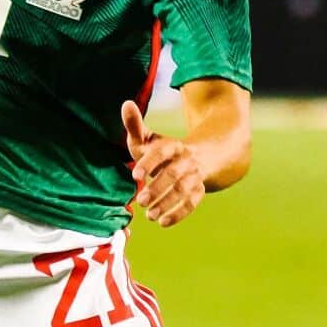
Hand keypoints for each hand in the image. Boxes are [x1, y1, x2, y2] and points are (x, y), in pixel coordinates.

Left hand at [121, 101, 204, 227]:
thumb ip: (135, 125)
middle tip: (140, 200)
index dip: (150, 162)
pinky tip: (163, 222)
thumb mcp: (149, 138)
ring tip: (149, 215)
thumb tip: (126, 104)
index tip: (135, 174)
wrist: (200, 158)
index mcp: (172, 146)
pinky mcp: (199, 190)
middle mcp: (185, 160)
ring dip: (167, 203)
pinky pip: (193, 203)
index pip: (162, 152)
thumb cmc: (163, 151)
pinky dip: (179, 214)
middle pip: (174, 174)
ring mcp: (194, 176)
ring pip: (184, 190)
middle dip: (158, 188)